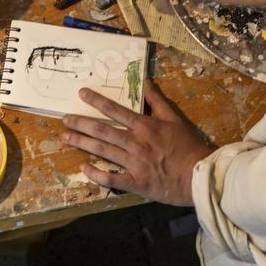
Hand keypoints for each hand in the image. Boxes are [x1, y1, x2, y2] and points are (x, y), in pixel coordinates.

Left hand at [62, 86, 212, 205]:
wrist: (200, 176)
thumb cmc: (188, 147)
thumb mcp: (175, 119)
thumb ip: (158, 102)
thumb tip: (146, 83)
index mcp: (144, 126)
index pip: (115, 110)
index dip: (97, 101)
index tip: (81, 93)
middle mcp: (135, 142)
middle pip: (102, 130)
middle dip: (81, 123)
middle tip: (65, 118)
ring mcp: (134, 163)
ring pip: (102, 150)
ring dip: (82, 142)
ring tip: (66, 137)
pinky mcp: (136, 183)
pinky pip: (111, 178)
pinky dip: (96, 173)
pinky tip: (83, 168)